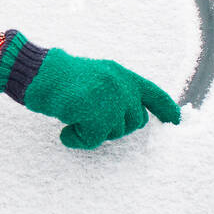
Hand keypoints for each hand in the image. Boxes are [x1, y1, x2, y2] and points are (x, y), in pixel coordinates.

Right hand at [0, 30, 180, 148]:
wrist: (37, 73)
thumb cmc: (58, 78)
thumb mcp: (95, 77)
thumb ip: (115, 92)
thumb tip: (132, 119)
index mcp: (121, 74)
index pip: (153, 93)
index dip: (167, 109)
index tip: (176, 121)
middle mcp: (121, 84)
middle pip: (135, 122)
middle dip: (115, 127)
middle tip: (88, 120)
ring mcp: (110, 97)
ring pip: (115, 132)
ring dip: (93, 133)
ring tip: (73, 119)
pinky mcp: (96, 112)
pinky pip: (94, 140)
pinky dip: (78, 140)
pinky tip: (65, 131)